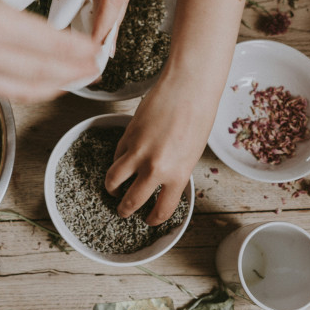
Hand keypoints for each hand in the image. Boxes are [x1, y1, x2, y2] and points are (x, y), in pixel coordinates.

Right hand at [0, 0, 101, 101]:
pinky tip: (42, 83)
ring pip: (21, 89)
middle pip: (39, 72)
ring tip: (75, 80)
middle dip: (73, 74)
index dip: (77, 53)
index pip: (47, 44)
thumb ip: (22, 23)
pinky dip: (26, 89)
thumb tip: (59, 44)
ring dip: (53, 87)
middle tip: (95, 70)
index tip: (96, 52)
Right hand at [104, 76, 216, 224]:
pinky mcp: (127, 136)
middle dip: (126, 210)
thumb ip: (175, 172)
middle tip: (123, 211)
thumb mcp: (191, 155)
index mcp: (178, 175)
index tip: (149, 220)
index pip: (162, 210)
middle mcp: (156, 168)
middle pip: (132, 201)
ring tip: (114, 190)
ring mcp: (138, 152)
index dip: (153, 220)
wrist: (188, 89)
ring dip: (112, 189)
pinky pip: (116, 156)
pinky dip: (116, 162)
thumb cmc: (197, 118)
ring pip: (114, 180)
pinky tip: (121, 163)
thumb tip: (160, 183)